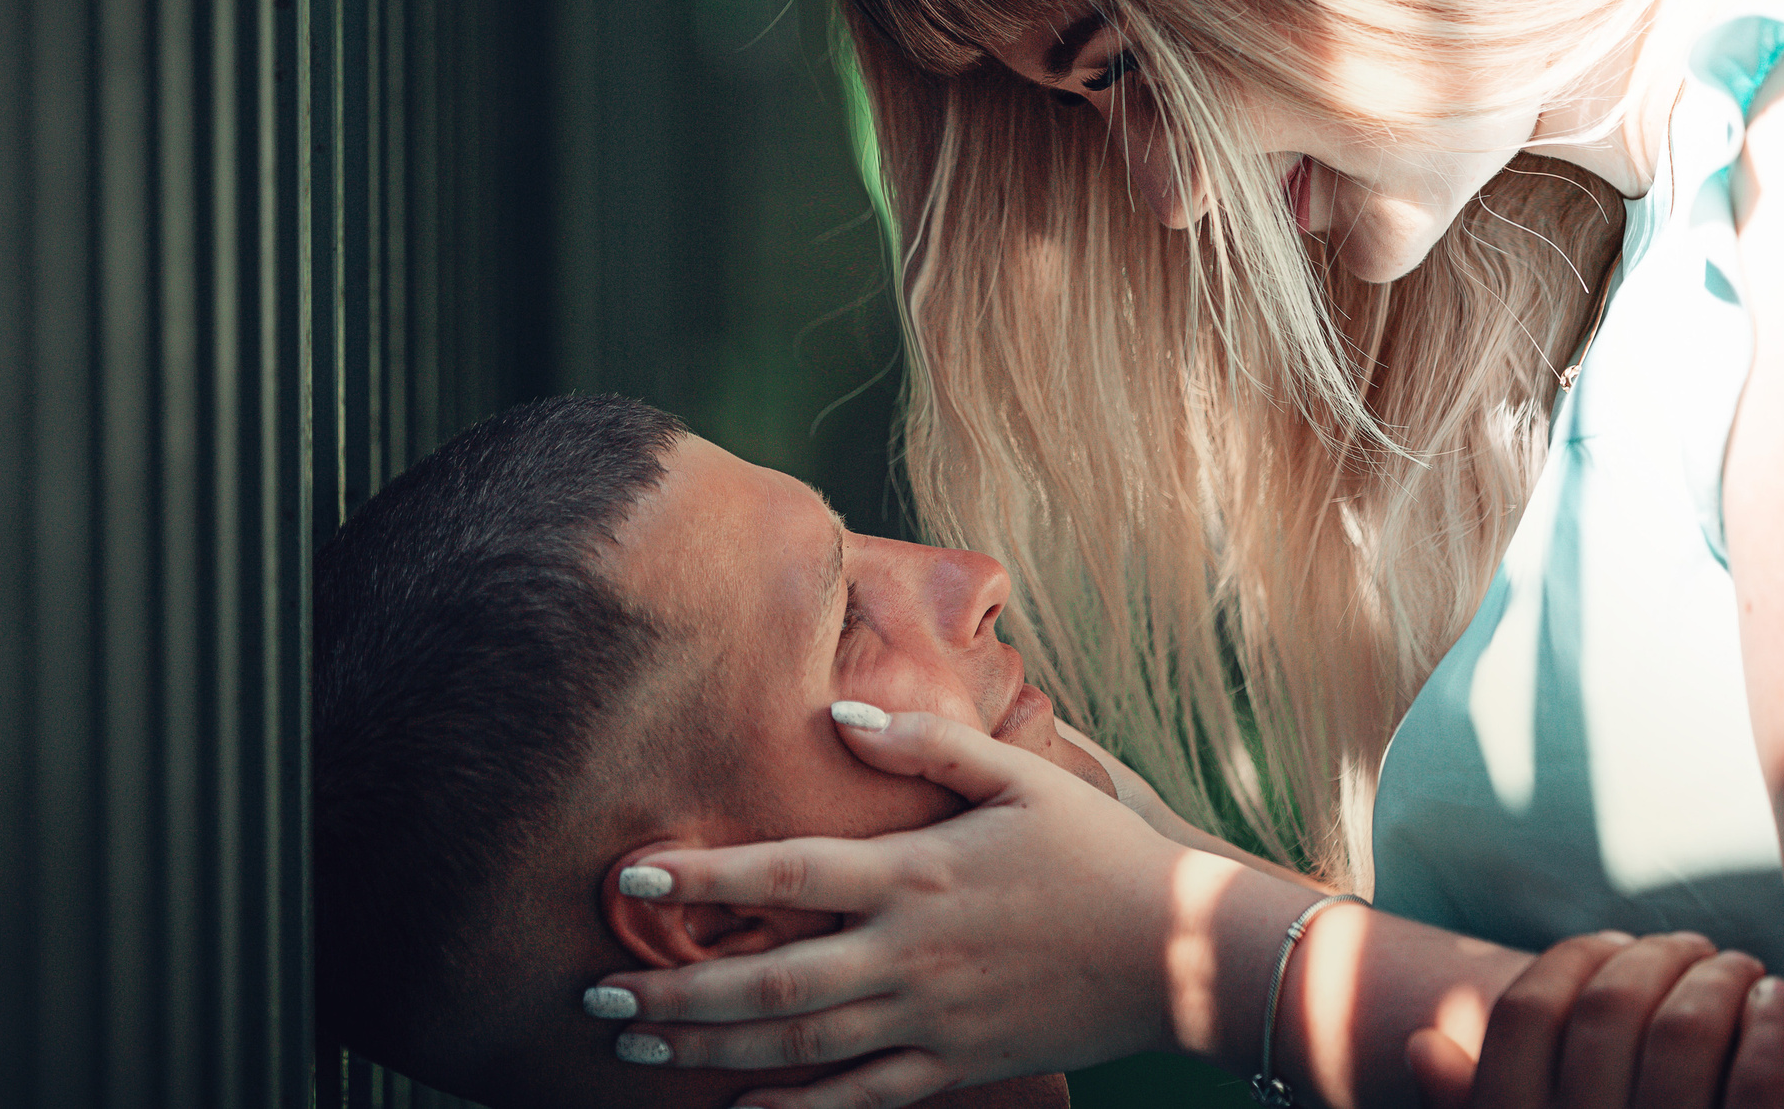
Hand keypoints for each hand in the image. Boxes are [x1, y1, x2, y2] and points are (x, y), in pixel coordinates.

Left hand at [587, 704, 1191, 1108]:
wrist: (1187, 953)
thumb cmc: (1100, 852)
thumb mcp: (1021, 776)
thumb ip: (927, 742)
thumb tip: (838, 715)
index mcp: (916, 873)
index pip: (786, 874)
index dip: (703, 875)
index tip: (630, 872)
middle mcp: (910, 952)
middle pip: (771, 979)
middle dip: (676, 990)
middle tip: (597, 994)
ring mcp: (931, 1018)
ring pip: (802, 1045)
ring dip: (712, 1048)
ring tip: (637, 1044)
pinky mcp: (959, 1065)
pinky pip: (864, 1096)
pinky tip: (737, 1108)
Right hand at [1404, 931, 1783, 1108]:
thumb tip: (1423, 1043)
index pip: (1525, 1015)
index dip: (1570, 960)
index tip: (1615, 941)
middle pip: (1608, 1009)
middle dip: (1655, 956)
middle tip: (1692, 947)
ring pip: (1686, 1030)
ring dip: (1721, 978)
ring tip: (1740, 969)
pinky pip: (1762, 1081)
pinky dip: (1775, 1025)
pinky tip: (1779, 1002)